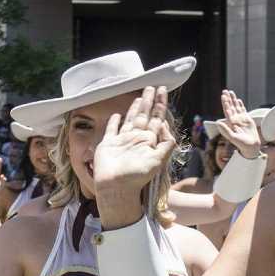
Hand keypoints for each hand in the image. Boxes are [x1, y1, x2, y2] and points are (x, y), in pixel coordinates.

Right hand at [92, 87, 176, 220]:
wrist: (116, 188)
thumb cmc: (136, 177)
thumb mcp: (158, 161)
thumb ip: (166, 144)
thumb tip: (164, 125)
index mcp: (148, 141)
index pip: (156, 118)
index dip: (160, 104)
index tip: (163, 90)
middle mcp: (136, 138)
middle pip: (144, 115)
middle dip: (149, 101)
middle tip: (152, 87)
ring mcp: (122, 141)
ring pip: (130, 119)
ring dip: (135, 108)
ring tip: (139, 97)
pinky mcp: (108, 144)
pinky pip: (112, 129)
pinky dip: (114, 121)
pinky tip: (116, 115)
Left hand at [216, 90, 261, 162]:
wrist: (251, 146)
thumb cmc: (241, 144)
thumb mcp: (232, 137)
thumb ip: (225, 130)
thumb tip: (217, 122)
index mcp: (230, 123)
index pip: (227, 111)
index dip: (225, 103)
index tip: (223, 96)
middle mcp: (235, 120)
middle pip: (230, 107)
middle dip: (228, 99)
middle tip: (225, 91)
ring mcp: (241, 119)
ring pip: (236, 107)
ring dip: (233, 100)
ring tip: (231, 92)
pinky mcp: (247, 119)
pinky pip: (243, 110)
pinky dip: (240, 105)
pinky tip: (238, 100)